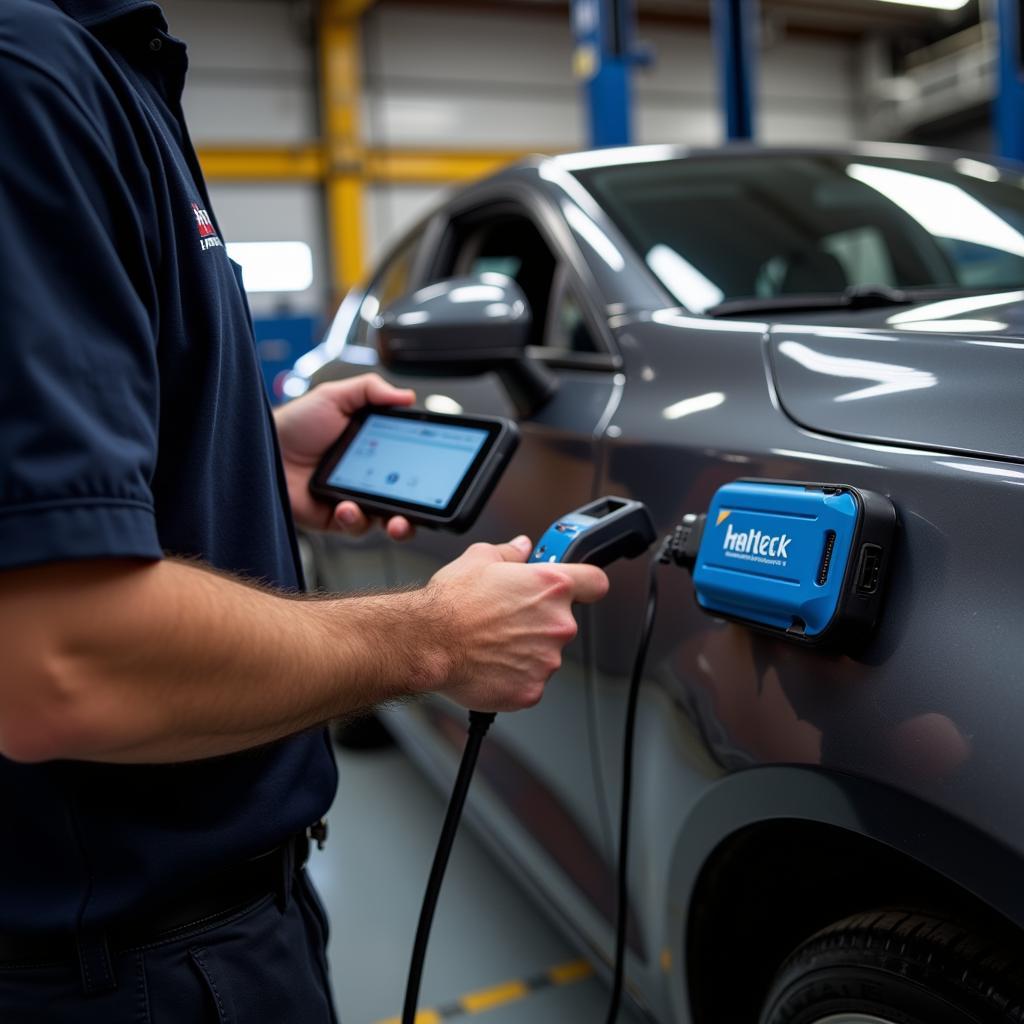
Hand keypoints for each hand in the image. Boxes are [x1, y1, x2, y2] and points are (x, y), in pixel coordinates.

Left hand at [274, 374, 415, 537]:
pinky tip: (347, 507)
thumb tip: (407, 396)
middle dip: (420, 510)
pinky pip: (355, 527)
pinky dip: (355, 520)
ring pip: (385, 520)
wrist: (260, 448)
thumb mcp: (334, 396)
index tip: (437, 473)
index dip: (424, 470)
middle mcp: (368, 477)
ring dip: (395, 523)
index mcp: (374, 449)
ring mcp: (353, 500)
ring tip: (393, 519)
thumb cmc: (293, 423)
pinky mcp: (334, 519)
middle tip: (425, 509)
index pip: (409, 462)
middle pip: (406, 499)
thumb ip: (371, 390)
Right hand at [425, 536, 608, 711]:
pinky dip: (514, 676)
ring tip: (491, 642)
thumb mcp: (479, 558)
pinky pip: (530, 681)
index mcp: (551, 587)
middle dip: (539, 621)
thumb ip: (511, 552)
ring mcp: (548, 660)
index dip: (586, 584)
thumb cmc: (451, 603)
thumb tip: (522, 547)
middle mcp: (557, 623)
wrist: (428, 642)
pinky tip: (489, 663)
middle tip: (506, 619)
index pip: (595, 582)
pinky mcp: (533, 689)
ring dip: (526, 649)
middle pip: (562, 621)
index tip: (578, 587)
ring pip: (545, 654)